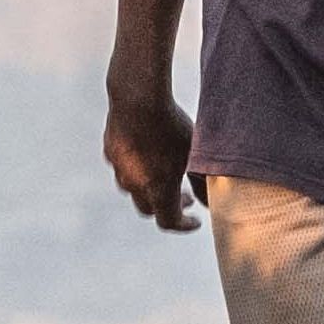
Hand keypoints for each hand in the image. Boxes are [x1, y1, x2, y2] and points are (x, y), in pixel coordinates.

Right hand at [103, 87, 201, 229]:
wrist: (137, 98)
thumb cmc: (172, 126)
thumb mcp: (196, 155)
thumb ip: (203, 183)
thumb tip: (212, 204)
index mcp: (157, 189)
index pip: (169, 222)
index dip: (184, 225)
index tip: (196, 220)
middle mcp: (134, 184)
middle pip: (149, 209)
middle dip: (167, 207)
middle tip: (185, 197)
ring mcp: (119, 168)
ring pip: (132, 189)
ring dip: (150, 189)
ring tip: (165, 174)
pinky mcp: (110, 151)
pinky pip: (123, 168)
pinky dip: (137, 169)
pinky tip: (148, 153)